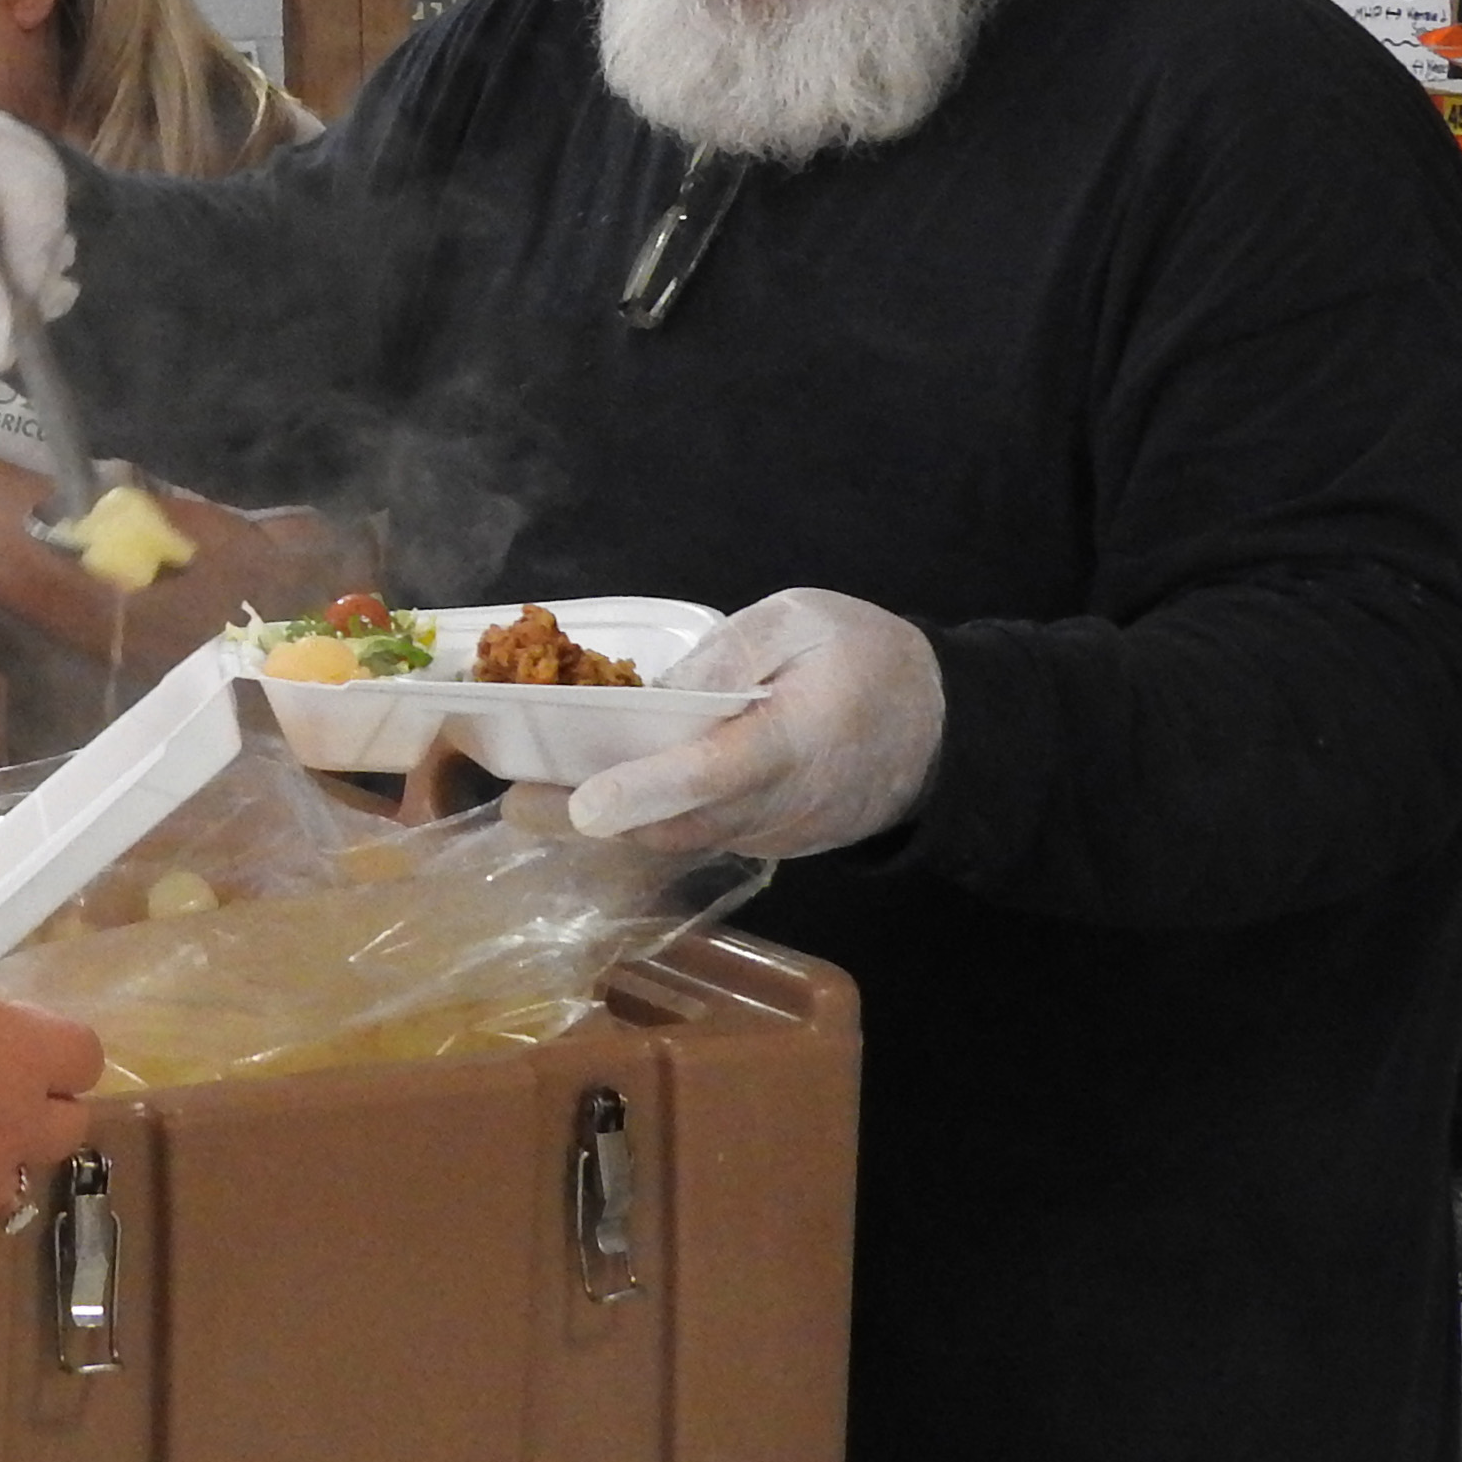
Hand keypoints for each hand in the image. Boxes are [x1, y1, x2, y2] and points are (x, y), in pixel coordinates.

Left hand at [565, 588, 946, 858]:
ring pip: (682, 839)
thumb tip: (662, 694)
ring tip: (527, 801)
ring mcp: (775, 834)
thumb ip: (733, 652)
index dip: (649, 790)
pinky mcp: (767, 841)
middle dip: (594, 820)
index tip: (587, 805)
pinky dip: (641, 826)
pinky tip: (585, 803)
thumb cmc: (871, 659)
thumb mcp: (805, 620)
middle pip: (681, 823)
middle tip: (515, 801)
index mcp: (799, 738)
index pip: (717, 772)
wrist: (946, 732)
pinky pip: (697, 838)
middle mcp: (783, 803)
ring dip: (606, 829)